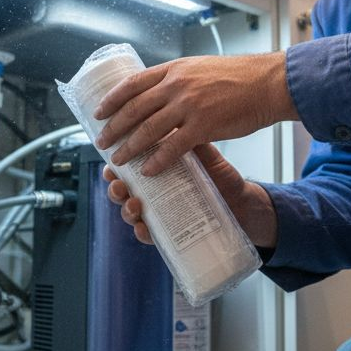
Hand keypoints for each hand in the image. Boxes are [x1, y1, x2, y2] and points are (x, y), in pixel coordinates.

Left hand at [93, 53, 297, 175]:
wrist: (268, 83)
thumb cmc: (239, 77)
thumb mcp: (200, 69)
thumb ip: (178, 80)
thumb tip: (159, 93)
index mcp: (173, 70)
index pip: (132, 84)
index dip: (112, 100)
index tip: (98, 113)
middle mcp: (176, 85)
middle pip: (133, 109)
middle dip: (113, 128)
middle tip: (101, 143)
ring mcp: (188, 105)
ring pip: (148, 130)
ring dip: (129, 148)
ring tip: (118, 160)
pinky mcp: (203, 126)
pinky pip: (173, 147)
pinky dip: (157, 161)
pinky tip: (148, 171)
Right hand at [103, 144, 279, 247]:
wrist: (241, 200)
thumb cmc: (217, 173)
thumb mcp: (203, 152)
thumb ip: (187, 137)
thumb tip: (173, 116)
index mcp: (155, 167)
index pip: (128, 164)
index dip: (114, 163)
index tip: (109, 159)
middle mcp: (153, 190)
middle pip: (123, 189)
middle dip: (115, 188)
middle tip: (117, 184)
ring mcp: (161, 210)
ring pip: (131, 212)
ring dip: (126, 210)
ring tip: (133, 206)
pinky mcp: (173, 228)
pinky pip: (151, 234)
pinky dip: (143, 232)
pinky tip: (143, 228)